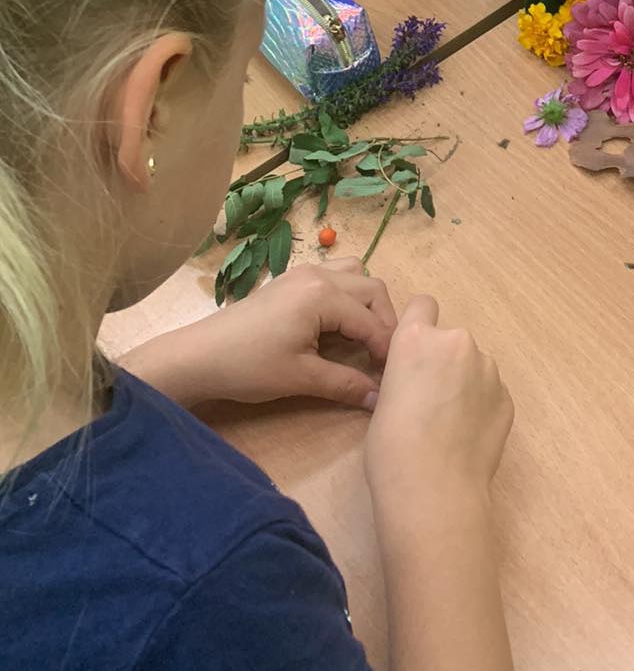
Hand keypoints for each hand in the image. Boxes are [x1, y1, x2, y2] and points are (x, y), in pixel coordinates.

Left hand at [122, 262, 397, 409]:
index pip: (372, 321)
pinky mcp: (290, 280)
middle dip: (384, 321)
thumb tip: (379, 398)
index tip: (396, 375)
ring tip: (365, 336)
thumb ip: (345, 384)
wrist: (199, 356)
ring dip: (367, 302)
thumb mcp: (301, 378)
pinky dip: (347, 295)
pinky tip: (338, 324)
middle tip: (384, 357)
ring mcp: (303, 273)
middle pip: (371, 288)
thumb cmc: (249, 367)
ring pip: (354, 274)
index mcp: (324, 295)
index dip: (388, 350)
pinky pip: (334, 275)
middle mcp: (318, 274)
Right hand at [366, 296, 513, 513]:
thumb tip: (418, 380)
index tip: (417, 352)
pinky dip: (482, 406)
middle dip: (444, 361)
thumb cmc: (392, 448)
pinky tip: (468, 437)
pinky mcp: (507, 397)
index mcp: (417, 339)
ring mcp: (488, 369)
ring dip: (465, 383)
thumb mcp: (384, 399)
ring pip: (474, 366)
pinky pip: (491, 392)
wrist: (434, 489)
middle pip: (451, 340)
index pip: (423, 305)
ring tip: (451, 425)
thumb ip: (406, 373)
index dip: (419, 325)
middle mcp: (457, 342)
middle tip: (430, 402)